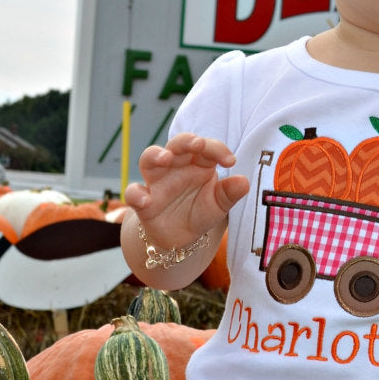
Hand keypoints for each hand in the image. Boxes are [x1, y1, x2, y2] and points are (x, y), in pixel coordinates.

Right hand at [124, 133, 248, 246]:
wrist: (182, 238)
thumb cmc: (201, 212)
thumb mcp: (219, 205)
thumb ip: (229, 193)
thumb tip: (245, 182)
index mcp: (198, 163)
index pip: (206, 148)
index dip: (217, 149)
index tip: (230, 161)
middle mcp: (175, 166)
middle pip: (177, 145)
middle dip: (186, 141)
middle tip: (198, 144)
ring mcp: (157, 181)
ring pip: (149, 159)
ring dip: (155, 155)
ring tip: (166, 158)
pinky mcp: (143, 200)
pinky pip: (133, 192)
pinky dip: (136, 194)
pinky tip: (146, 199)